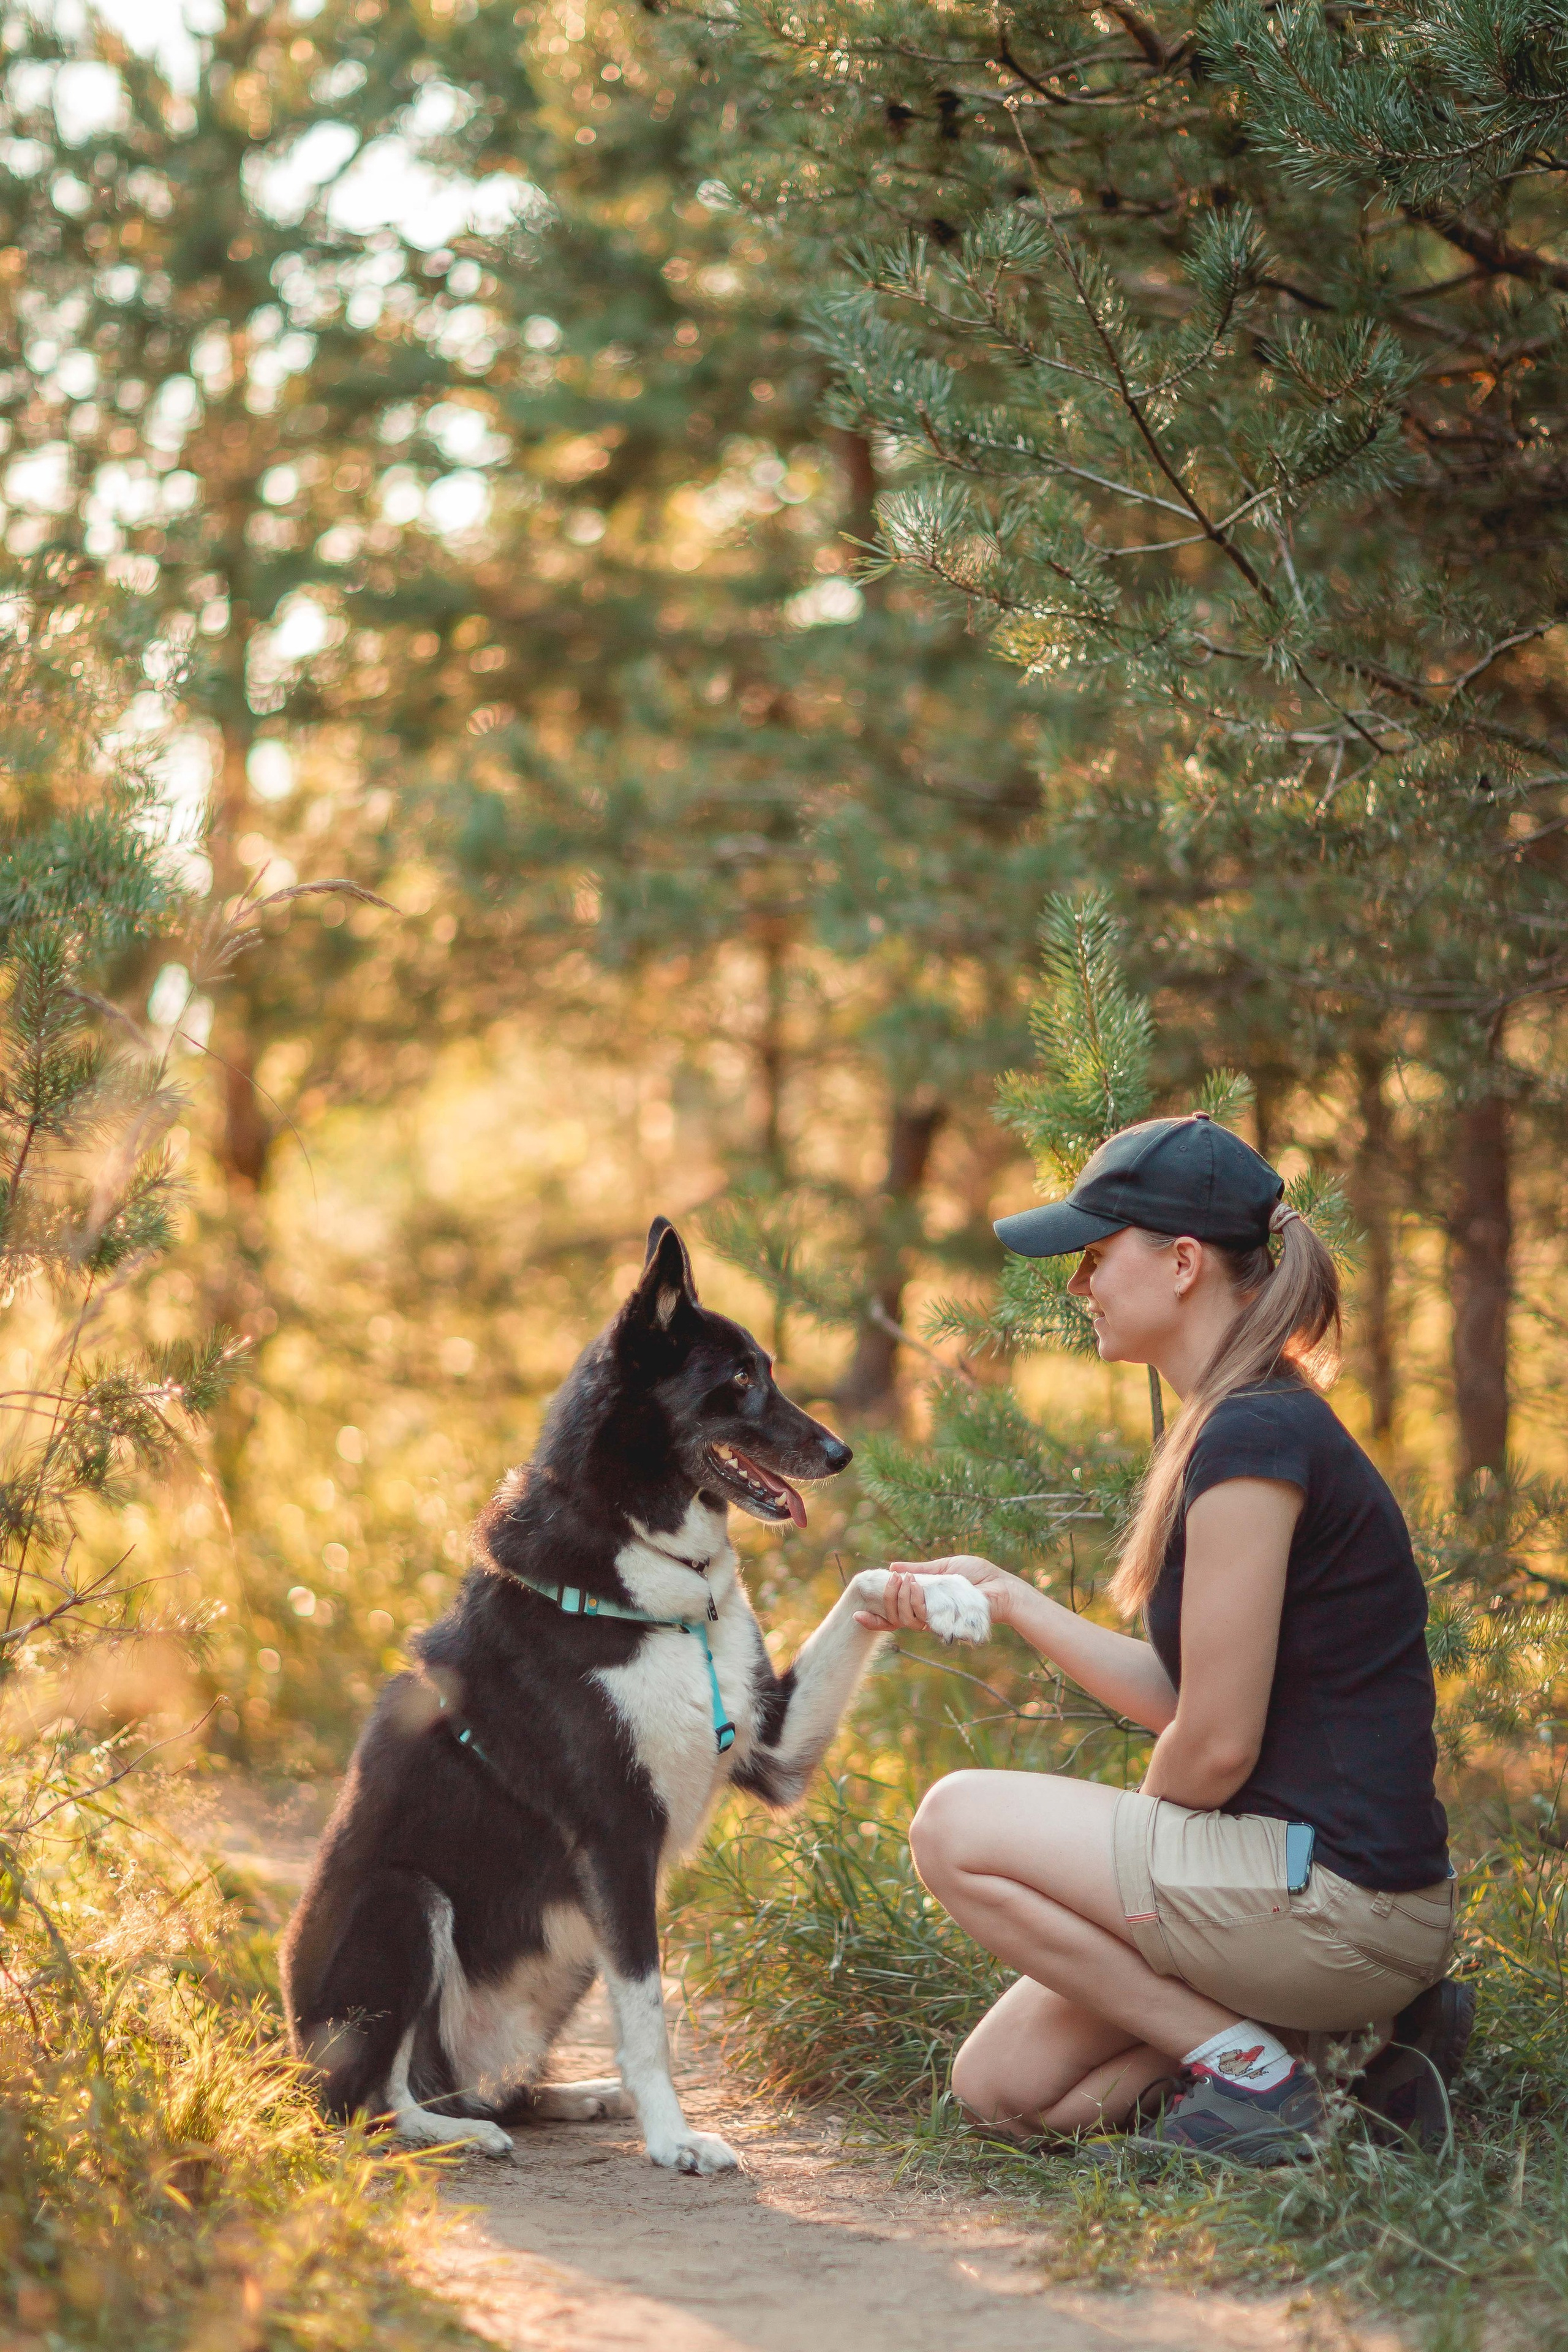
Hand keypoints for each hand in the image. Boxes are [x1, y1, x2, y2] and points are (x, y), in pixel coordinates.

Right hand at [850, 1567, 991, 1645]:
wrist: (1000, 1587)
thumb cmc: (977, 1576)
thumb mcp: (943, 1567)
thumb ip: (918, 1570)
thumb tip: (893, 1567)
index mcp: (923, 1603)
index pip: (894, 1615)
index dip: (875, 1619)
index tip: (856, 1614)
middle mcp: (926, 1615)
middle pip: (895, 1616)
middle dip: (887, 1598)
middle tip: (893, 1578)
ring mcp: (935, 1621)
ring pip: (904, 1618)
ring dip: (899, 1597)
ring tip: (906, 1579)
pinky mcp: (945, 1622)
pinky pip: (920, 1617)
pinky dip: (913, 1600)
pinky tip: (913, 1585)